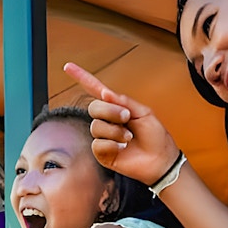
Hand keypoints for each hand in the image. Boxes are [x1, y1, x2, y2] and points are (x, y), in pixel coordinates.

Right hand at [63, 62, 179, 184]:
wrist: (160, 160)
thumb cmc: (156, 136)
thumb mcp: (144, 113)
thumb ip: (124, 101)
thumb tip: (105, 92)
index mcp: (116, 107)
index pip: (95, 89)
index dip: (82, 77)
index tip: (68, 66)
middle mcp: (107, 120)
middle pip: (94, 107)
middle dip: (110, 111)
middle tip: (127, 118)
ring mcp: (103, 136)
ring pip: (96, 127)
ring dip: (115, 131)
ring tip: (129, 138)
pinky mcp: (102, 152)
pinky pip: (98, 144)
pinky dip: (112, 145)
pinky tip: (123, 149)